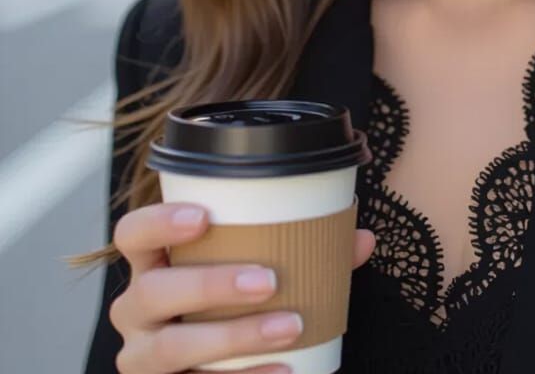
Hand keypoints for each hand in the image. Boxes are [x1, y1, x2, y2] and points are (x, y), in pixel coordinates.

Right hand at [109, 201, 376, 372]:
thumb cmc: (231, 304)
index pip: (133, 233)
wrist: (211, 369)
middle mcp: (136, 311)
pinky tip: (284, 373)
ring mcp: (143, 358)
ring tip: (290, 327)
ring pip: (172, 346)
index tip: (204, 217)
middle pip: (154, 291)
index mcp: (152, 265)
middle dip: (212, 284)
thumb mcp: (254, 274)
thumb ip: (303, 252)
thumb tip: (359, 239)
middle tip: (269, 280)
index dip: (159, 221)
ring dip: (234, 336)